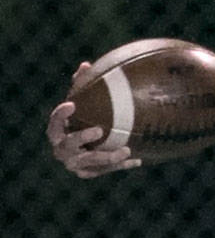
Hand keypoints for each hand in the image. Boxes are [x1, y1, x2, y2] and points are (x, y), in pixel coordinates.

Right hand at [47, 62, 141, 178]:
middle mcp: (61, 149)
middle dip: (81, 138)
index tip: (72, 104)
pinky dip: (120, 166)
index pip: (54, 123)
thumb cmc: (83, 118)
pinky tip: (138, 160)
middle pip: (68, 145)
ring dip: (107, 157)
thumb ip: (82, 86)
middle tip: (99, 129)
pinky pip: (104, 171)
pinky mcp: (87, 172)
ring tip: (127, 149)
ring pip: (88, 162)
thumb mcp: (83, 104)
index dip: (60, 115)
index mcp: (57, 132)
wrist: (86, 147)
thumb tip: (86, 65)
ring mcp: (74, 164)